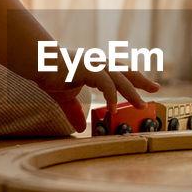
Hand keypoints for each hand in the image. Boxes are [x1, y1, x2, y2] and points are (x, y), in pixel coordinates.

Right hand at [37, 66, 160, 133]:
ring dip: (130, 91)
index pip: (121, 73)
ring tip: (140, 104)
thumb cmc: (51, 76)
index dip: (135, 80)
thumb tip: (81, 128)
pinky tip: (112, 108)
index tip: (149, 87)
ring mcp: (93, 64)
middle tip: (155, 89)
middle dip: (141, 81)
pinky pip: (104, 82)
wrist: (36, 63)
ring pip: (118, 77)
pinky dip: (110, 95)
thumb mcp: (66, 99)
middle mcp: (98, 63)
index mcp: (96, 68)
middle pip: (126, 71)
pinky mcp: (86, 67)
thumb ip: (76, 112)